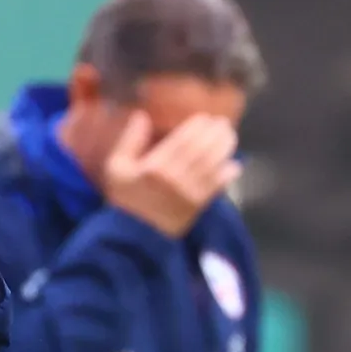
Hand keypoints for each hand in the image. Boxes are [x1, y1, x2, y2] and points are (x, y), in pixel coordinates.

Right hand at [103, 111, 240, 237]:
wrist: (134, 234)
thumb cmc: (124, 198)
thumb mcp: (116, 167)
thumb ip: (129, 141)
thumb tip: (142, 116)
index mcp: (154, 166)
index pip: (182, 140)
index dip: (196, 126)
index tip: (204, 117)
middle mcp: (175, 177)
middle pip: (201, 150)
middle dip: (215, 134)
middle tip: (222, 122)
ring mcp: (189, 192)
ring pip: (212, 165)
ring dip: (224, 149)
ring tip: (230, 136)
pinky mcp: (197, 205)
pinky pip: (217, 186)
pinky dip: (227, 175)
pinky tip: (234, 165)